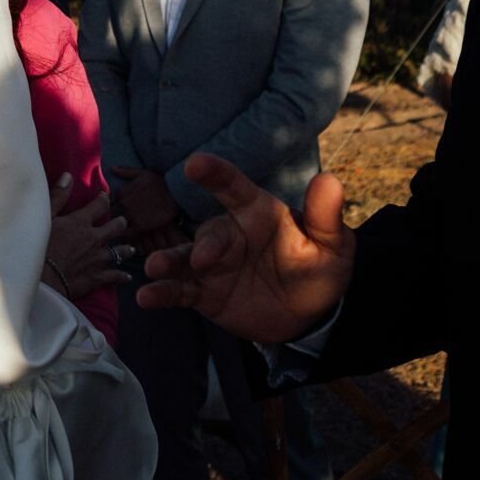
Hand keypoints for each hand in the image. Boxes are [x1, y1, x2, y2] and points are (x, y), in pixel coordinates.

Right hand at [43, 176, 133, 298]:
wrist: (43, 279)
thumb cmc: (39, 246)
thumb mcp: (45, 217)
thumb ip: (58, 196)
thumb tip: (68, 176)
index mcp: (81, 222)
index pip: (99, 206)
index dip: (103, 200)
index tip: (105, 197)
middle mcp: (94, 239)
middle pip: (115, 227)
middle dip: (120, 223)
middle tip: (123, 222)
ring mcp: (98, 259)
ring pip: (119, 252)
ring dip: (125, 249)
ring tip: (131, 249)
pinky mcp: (97, 277)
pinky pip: (115, 275)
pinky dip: (122, 276)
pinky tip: (127, 276)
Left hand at [109, 164, 185, 254]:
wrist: (175, 193)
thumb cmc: (160, 182)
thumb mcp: (142, 173)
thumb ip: (125, 171)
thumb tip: (112, 168)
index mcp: (121, 191)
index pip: (104, 203)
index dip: (104, 209)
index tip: (105, 214)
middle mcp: (122, 203)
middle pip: (107, 216)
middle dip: (106, 221)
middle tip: (105, 228)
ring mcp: (130, 215)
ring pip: (114, 226)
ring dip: (113, 231)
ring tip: (112, 237)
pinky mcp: (139, 226)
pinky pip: (125, 235)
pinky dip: (123, 239)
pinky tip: (124, 242)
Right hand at [134, 153, 354, 344]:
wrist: (306, 316)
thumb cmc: (317, 269)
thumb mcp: (332, 247)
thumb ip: (325, 217)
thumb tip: (330, 179)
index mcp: (257, 213)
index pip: (235, 188)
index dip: (215, 173)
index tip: (195, 164)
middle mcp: (229, 235)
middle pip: (209, 233)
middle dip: (203, 244)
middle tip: (201, 259)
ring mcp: (211, 264)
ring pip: (182, 258)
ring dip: (166, 261)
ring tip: (153, 268)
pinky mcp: (201, 292)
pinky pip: (178, 290)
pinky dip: (161, 292)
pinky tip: (146, 297)